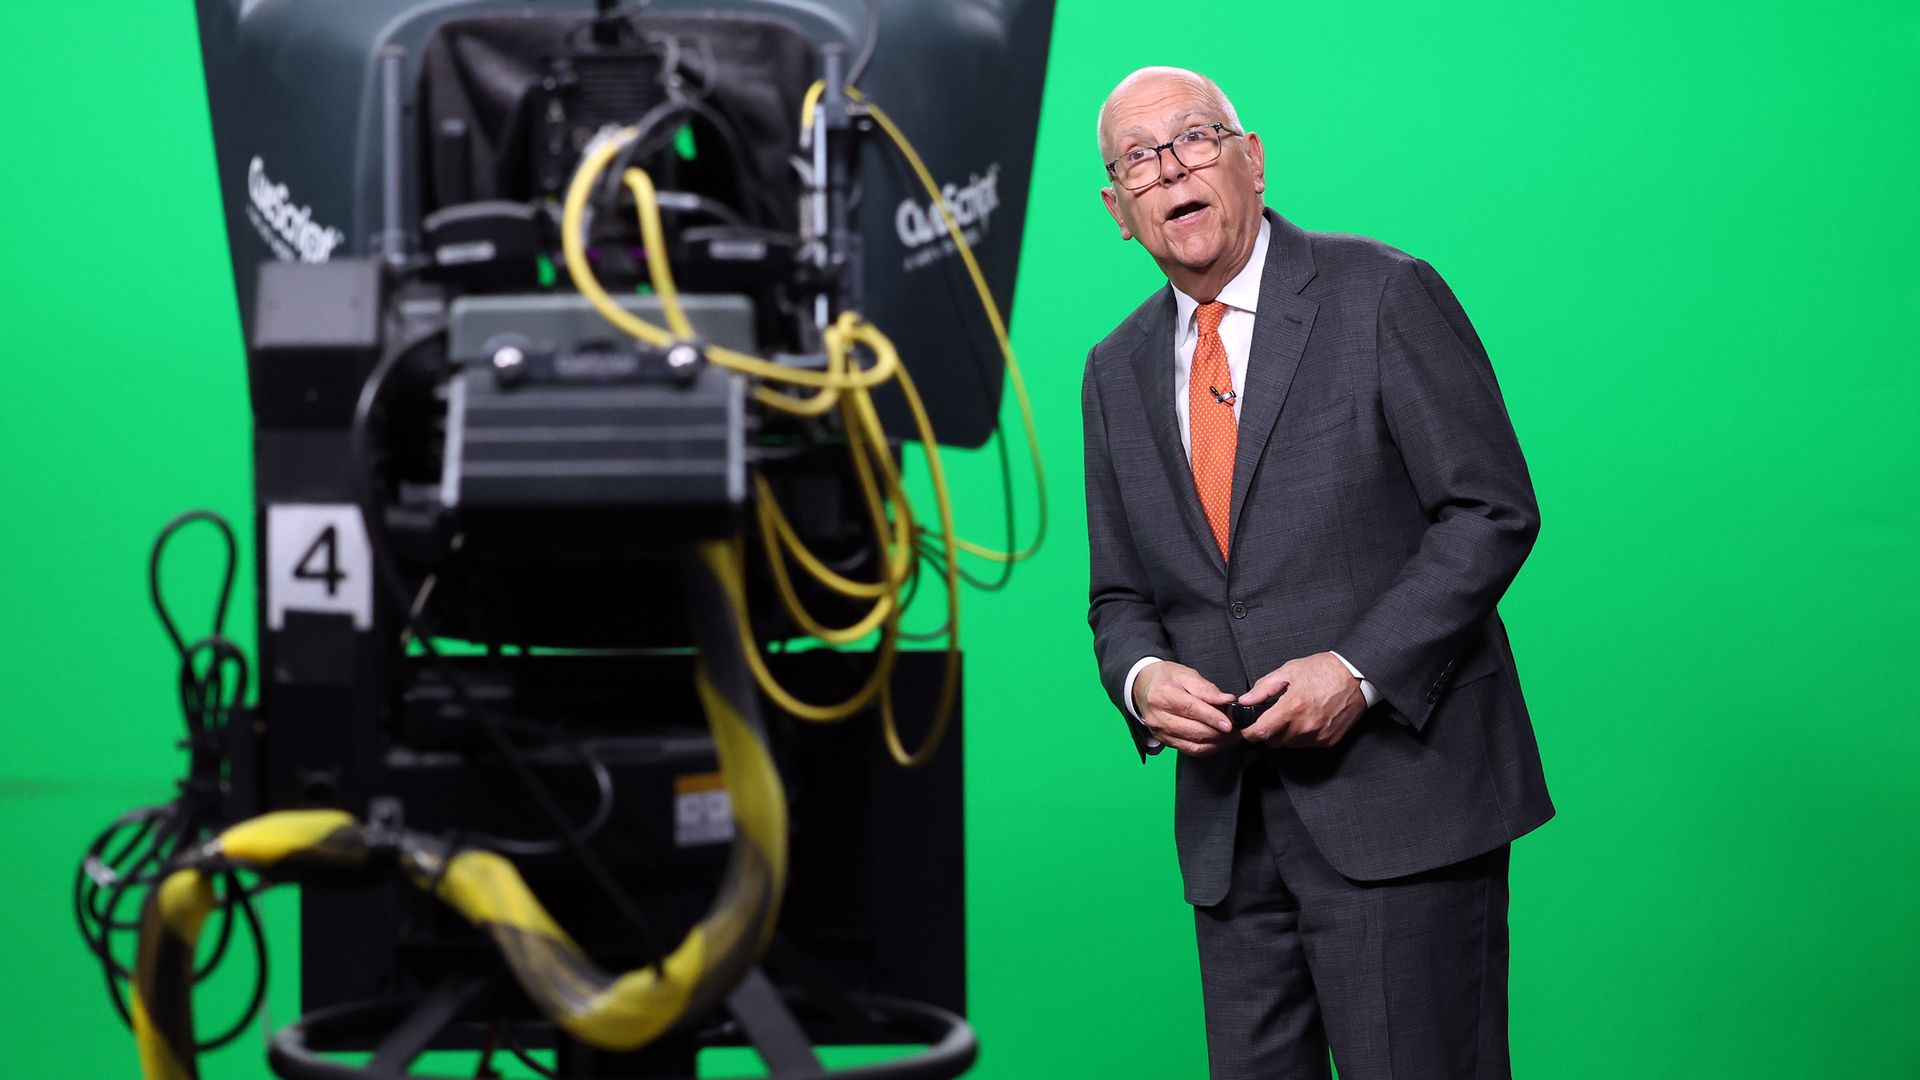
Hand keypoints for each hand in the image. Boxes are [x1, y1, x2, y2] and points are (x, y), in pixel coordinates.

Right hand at [1133, 661, 1236, 755]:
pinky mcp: (1163, 740)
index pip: (1191, 709)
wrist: (1144, 686)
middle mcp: (1158, 715)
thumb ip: (1206, 688)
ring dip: (1215, 743)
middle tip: (1236, 730)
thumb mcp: (1185, 674)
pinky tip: (1217, 742)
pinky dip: (1206, 748)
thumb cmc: (1166, 678)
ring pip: (1192, 743)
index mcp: (1163, 694)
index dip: (1212, 718)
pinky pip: (1188, 750)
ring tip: (1230, 737)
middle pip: (1193, 730)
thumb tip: (1226, 700)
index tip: (1229, 723)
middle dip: (1218, 733)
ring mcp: (1159, 730)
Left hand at [1240, 652, 1366, 748]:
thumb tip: (1247, 700)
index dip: (1249, 733)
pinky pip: (1307, 744)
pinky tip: (1307, 719)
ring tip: (1294, 714)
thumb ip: (1264, 687)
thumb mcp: (1289, 671)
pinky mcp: (1329, 740)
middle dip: (1268, 731)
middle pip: (1274, 741)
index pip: (1262, 732)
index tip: (1247, 730)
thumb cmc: (1325, 670)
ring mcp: (1318, 735)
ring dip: (1285, 734)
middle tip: (1273, 716)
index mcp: (1293, 707)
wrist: (1356, 675)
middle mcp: (1306, 725)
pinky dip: (1302, 735)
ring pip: (1290, 744)